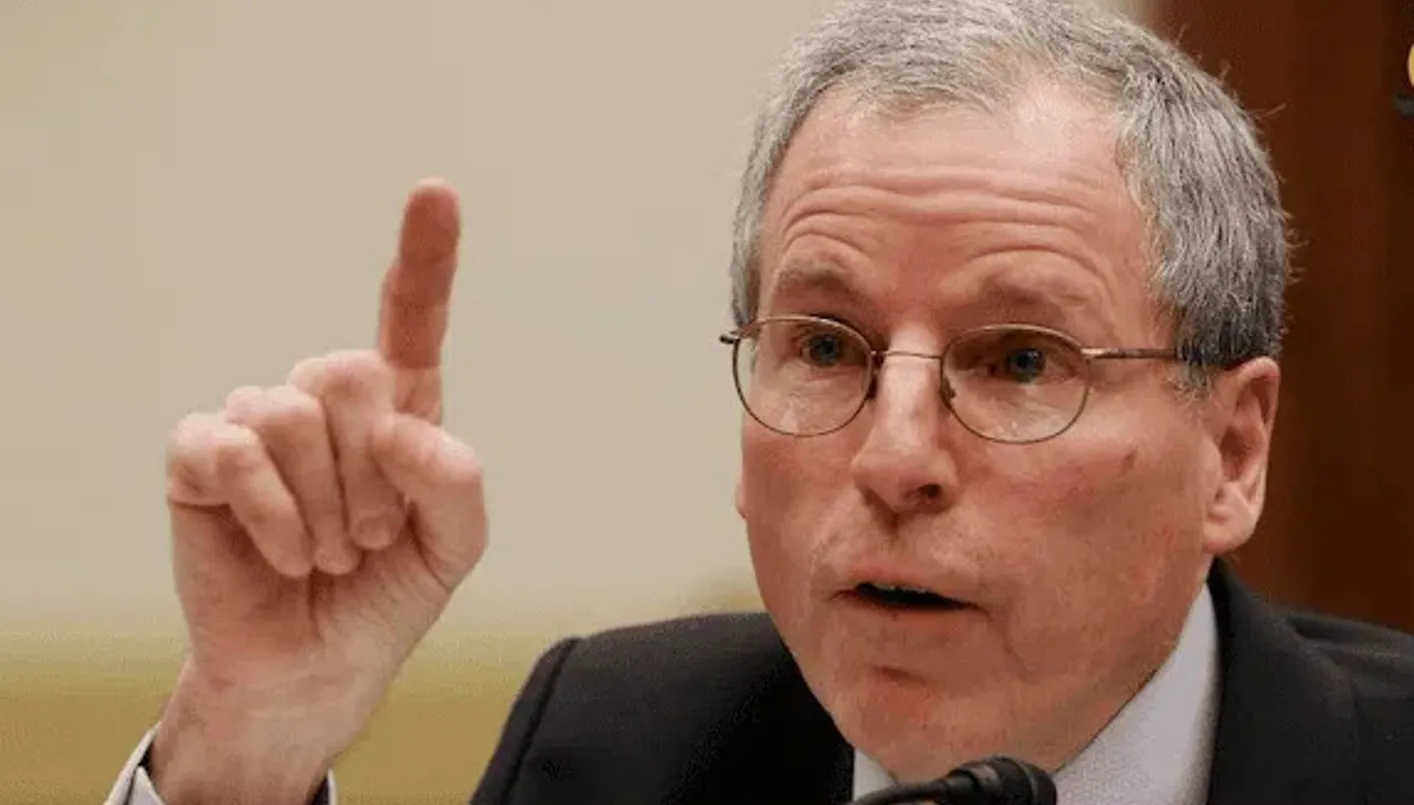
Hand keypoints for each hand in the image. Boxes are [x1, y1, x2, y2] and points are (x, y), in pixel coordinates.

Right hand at [149, 181, 486, 804]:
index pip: (410, 318)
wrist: (316, 670)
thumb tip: (401, 424)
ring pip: (293, 413)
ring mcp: (259, 424)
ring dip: (325, 506)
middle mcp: (325, 402)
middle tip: (370, 537)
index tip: (435, 190)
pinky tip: (286, 553)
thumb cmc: (385, 597)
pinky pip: (231, 446)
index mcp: (397, 408)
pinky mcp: (201, 459)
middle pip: (349, 371)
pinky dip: (272, 510)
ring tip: (329, 554)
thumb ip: (456, 481)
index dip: (424, 255)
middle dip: (372, 474)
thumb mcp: (454, 547)